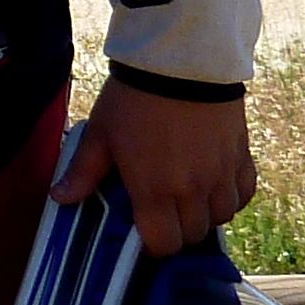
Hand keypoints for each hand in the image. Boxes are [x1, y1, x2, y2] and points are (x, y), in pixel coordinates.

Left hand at [55, 79, 256, 259]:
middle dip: (178, 230)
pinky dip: (231, 194)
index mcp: (155, 189)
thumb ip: (83, 172)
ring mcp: (222, 174)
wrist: (182, 59)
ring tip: (188, 195)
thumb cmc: (134, 97)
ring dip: (205, 213)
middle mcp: (193, 189)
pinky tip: (215, 182)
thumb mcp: (100, 133)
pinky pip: (245, 192)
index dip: (153, 244)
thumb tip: (59, 199)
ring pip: (222, 217)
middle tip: (163, 211)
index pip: (164, 244)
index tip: (144, 231)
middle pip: (194, 235)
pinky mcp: (243, 155)